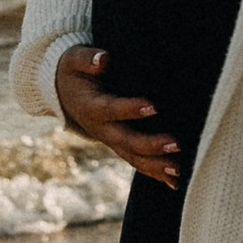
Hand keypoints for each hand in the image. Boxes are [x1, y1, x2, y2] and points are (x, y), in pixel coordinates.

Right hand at [54, 45, 180, 189]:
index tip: (152, 106)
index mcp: (91, 106)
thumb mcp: (74, 59)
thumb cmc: (74, 72)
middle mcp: (101, 128)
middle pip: (126, 140)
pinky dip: (154, 173)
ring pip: (133, 157)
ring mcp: (111, 140)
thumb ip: (87, 59)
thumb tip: (104, 59)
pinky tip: (174, 183)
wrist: (64, 93)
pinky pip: (136, 161)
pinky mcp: (119, 144)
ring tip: (178, 170)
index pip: (111, 109)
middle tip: (175, 143)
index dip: (130, 109)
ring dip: (155, 165)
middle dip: (150, 144)